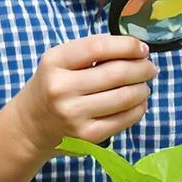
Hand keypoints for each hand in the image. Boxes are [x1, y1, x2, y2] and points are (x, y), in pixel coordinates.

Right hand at [11, 35, 156, 152]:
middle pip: (116, 73)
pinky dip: (139, 108)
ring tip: (143, 85)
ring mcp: (74, 114)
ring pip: (125, 97)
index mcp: (55, 62)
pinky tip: (138, 102)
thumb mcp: (61, 61)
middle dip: (142, 68)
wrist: (31, 124)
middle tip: (150, 68)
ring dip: (143, 88)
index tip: (142, 49)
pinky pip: (124, 119)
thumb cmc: (53, 85)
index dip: (127, 46)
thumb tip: (137, 51)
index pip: (99, 47)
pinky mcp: (87, 136)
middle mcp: (61, 88)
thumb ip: (93, 51)